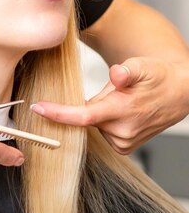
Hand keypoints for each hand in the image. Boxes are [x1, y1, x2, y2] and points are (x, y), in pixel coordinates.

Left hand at [31, 57, 188, 153]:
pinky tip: (121, 111)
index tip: (38, 107)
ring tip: (121, 99)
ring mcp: (124, 142)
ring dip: (98, 111)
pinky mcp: (124, 147)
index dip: (59, 113)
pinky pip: (102, 131)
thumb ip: (127, 71)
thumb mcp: (142, 66)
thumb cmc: (157, 76)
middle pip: (85, 118)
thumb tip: (116, 74)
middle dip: (87, 102)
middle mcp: (122, 132)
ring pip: (93, 124)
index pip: (83, 116)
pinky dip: (104, 120)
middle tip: (111, 90)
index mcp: (122, 111)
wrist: (179, 93)